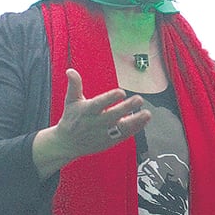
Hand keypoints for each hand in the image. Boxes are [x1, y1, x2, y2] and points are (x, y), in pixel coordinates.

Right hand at [32, 68, 151, 177]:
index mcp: (86, 111)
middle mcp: (95, 123)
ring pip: (121, 128)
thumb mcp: (71, 101)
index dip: (110, 98)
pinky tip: (144, 121)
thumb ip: (74, 86)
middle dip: (127, 108)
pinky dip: (135, 129)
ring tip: (147, 114)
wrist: (67, 144)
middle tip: (139, 99)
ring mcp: (103, 134)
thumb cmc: (71, 119)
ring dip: (135, 121)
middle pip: (113, 116)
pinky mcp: (109, 141)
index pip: (99, 104)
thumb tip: (70, 71)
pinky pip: (124, 135)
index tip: (121, 92)